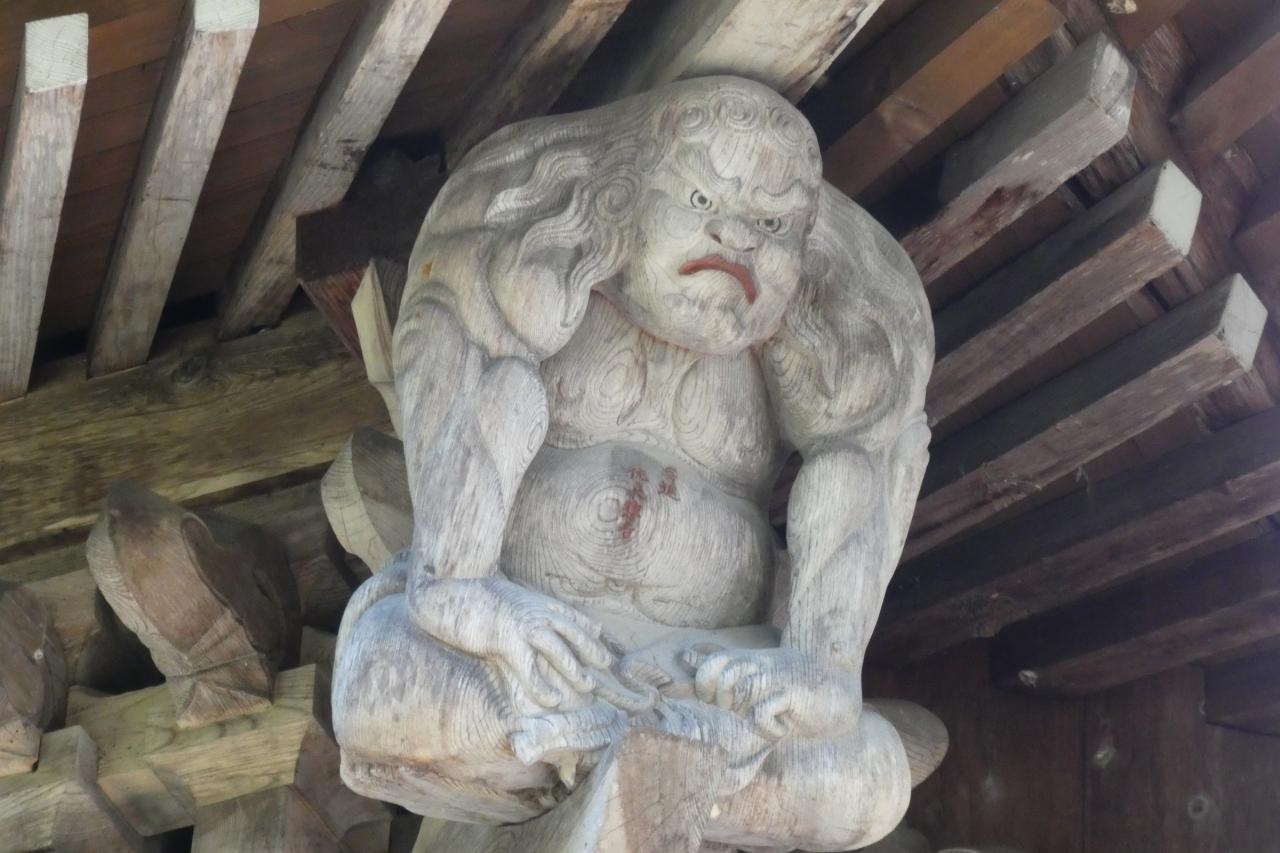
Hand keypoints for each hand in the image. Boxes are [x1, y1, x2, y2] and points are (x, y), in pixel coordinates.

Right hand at [414, 576, 612, 708]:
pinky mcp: (506, 641)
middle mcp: (534, 611)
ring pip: (558, 650)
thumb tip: (520, 603)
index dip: (586, 627)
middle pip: (572, 632)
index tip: (600, 636)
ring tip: (588, 686)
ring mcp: (522, 625)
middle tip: (606, 665)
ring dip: (575, 669)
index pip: (568, 613)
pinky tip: (552, 700)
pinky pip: (530, 669)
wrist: (445, 591)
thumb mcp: (502, 590)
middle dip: (591, 649)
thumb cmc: (468, 593)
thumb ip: (518, 600)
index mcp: (533, 599)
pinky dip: (543, 686)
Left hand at [685, 645, 860, 739]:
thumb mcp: (755, 672)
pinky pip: (762, 713)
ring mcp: (777, 678)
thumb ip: (723, 665)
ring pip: (740, 692)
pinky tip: (780, 728)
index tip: (713, 699)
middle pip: (722, 673)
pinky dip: (767, 728)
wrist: (839, 688)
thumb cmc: (792, 685)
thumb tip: (686, 654)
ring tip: (759, 717)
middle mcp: (761, 666)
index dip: (703, 681)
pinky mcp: (793, 694)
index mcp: (750, 661)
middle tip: (736, 709)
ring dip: (743, 712)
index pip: (713, 661)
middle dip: (719, 697)